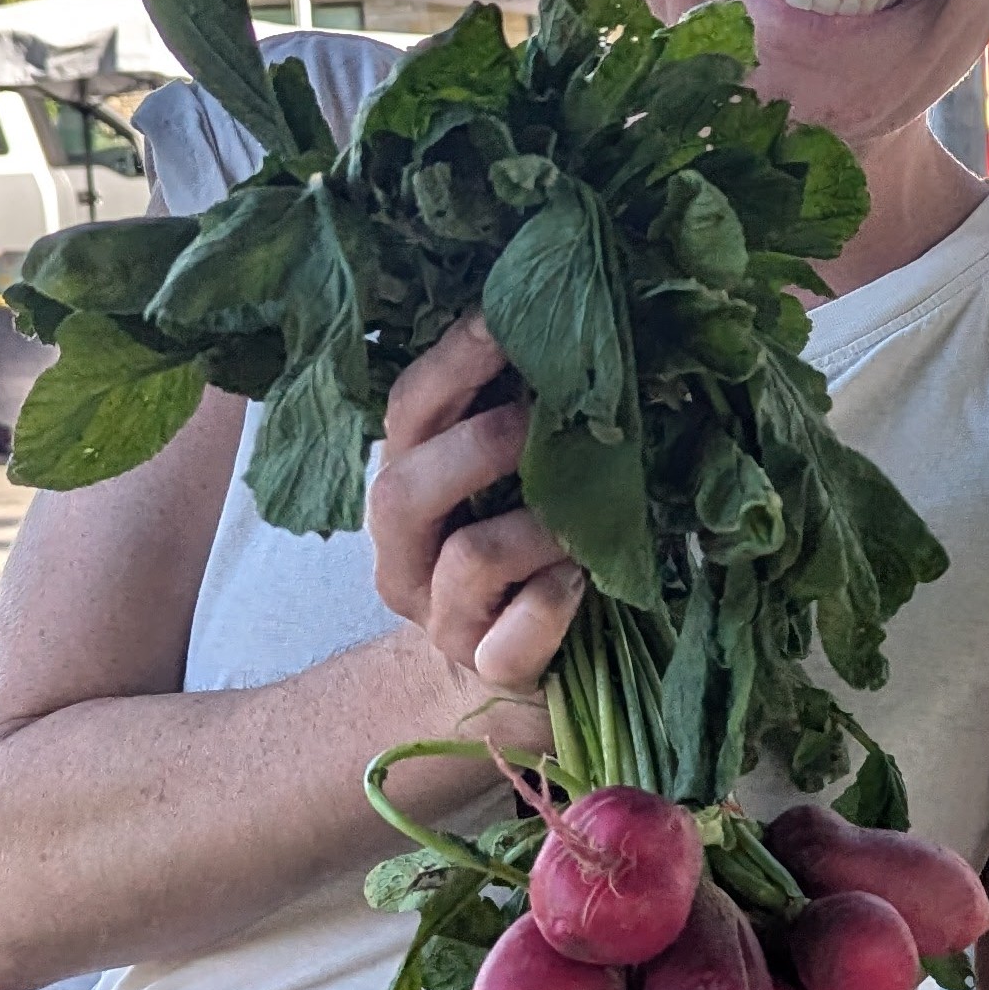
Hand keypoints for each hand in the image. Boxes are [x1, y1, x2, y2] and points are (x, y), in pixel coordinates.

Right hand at [366, 316, 583, 696]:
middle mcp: (405, 556)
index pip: (408, 413)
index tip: (503, 316)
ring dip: (535, 527)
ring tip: (587, 522)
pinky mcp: (486, 670)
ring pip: (467, 559)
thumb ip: (524, 425)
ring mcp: (440, 619)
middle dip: (475, 445)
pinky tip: (583, 583)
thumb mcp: (511, 485)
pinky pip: (510, 641)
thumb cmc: (520, 557)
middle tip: (542, 417)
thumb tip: (582, 337)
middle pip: (402, 489)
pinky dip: (551, 605)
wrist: (510, 672)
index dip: (451, 362)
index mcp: (408, 491)